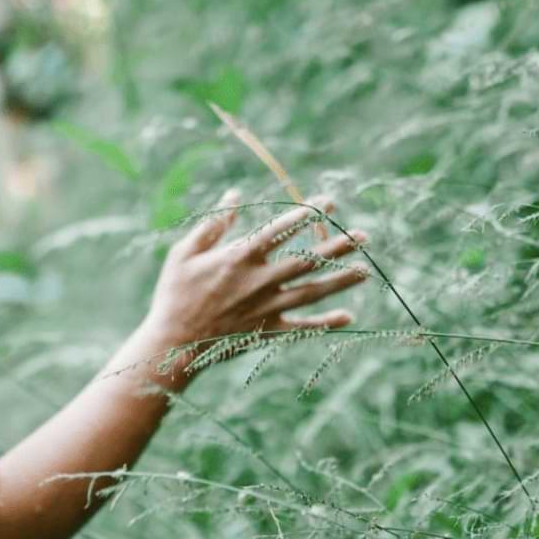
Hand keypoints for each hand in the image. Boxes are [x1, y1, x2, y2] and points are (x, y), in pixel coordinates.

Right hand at [143, 189, 368, 369]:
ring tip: (365, 270)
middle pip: (305, 260)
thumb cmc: (174, 293)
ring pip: (311, 291)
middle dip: (336, 247)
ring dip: (340, 280)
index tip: (328, 202)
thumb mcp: (185, 252)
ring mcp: (266, 308)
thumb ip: (214, 224)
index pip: (279, 230)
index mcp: (238, 257)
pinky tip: (349, 316)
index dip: (305, 214)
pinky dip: (326, 323)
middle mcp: (258, 281)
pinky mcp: (267, 330)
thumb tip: (235, 195)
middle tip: (363, 235)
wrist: (173, 343)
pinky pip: (302, 327)